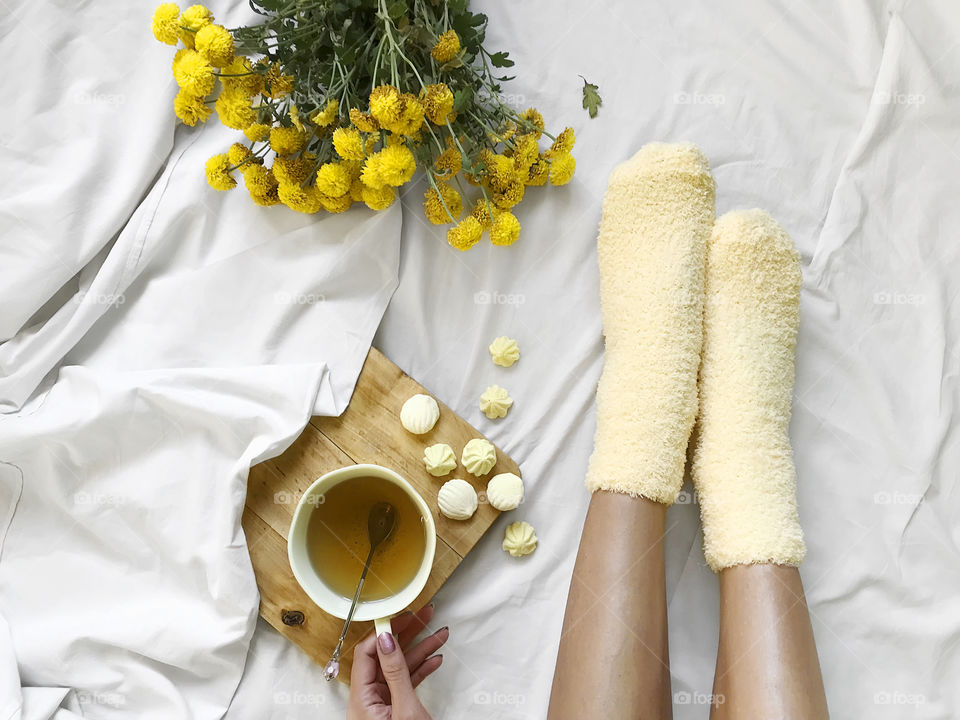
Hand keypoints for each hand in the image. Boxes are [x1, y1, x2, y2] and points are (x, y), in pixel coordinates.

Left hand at [347, 604, 448, 719]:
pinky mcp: (395, 709)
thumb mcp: (405, 709)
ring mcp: (382, 704)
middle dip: (408, 634)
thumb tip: (386, 641)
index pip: (366, 653)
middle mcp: (368, 700)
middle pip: (385, 656)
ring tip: (438, 635)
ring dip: (420, 650)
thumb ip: (396, 674)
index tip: (401, 616)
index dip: (383, 631)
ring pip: (399, 667)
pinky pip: (405, 681)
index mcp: (361, 699)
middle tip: (423, 616)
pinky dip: (420, 669)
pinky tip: (433, 659)